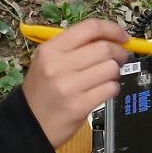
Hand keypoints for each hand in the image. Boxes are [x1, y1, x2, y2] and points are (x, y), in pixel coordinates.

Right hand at [23, 18, 130, 145]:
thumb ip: (76, 47)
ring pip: (111, 68)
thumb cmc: (42, 90)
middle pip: (104, 48)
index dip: (112, 29)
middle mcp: (58, 65)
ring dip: (115, 72)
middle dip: (119, 52)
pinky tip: (102, 90)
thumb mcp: (48, 61)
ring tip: (107, 76)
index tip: (122, 36)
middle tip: (120, 58)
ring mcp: (69, 86)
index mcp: (51, 50)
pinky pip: (110, 89)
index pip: (90, 28)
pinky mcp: (80, 106)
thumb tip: (111, 39)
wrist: (28, 123)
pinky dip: (112, 88)